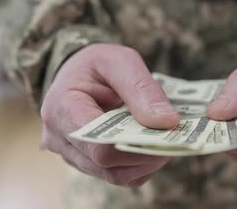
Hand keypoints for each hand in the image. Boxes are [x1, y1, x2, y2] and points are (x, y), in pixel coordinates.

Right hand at [41, 44, 179, 186]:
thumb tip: (167, 122)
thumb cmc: (97, 64)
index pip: (99, 145)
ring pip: (114, 175)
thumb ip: (142, 89)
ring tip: (168, 140)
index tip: (168, 132)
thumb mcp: (120, 61)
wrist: (78, 72)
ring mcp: (71, 154)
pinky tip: (154, 145)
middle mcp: (59, 138)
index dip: (136, 146)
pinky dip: (140, 164)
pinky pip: (117, 174)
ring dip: (146, 162)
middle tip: (177, 138)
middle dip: (146, 154)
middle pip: (107, 165)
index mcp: (61, 108)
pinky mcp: (86, 163)